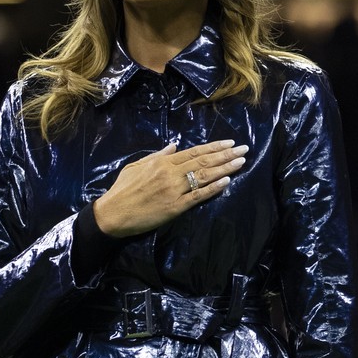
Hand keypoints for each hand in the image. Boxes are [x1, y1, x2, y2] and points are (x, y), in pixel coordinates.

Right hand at [92, 140, 246, 237]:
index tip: (230, 143)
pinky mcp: (175, 207)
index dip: (214, 147)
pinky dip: (213, 188)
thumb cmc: (122, 190)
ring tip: (241, 162)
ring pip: (204, 176)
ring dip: (225, 168)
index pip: (194, 152)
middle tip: (244, 149)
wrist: (112, 213)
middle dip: (226, 155)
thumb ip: (157, 155)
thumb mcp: (136, 166)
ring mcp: (174, 190)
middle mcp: (170, 173)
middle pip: (203, 161)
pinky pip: (198, 196)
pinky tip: (227, 182)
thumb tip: (174, 145)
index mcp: (162, 162)